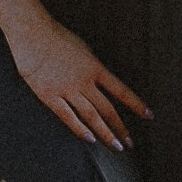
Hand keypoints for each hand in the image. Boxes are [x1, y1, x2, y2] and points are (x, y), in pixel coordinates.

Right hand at [7, 8, 152, 151]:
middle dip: (120, 127)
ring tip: (115, 147)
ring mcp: (67, 89)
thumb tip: (102, 80)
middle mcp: (84, 81)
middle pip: (107, 109)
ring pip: (91, 116)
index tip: (148, 115)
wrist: (33, 35)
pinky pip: (67, 116)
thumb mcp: (84, 49)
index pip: (121, 90)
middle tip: (129, 142)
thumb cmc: (57, 37)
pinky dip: (79, 129)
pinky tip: (90, 140)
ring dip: (105, 133)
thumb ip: (93, 67)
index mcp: (95, 68)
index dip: (136, 104)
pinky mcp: (50, 96)